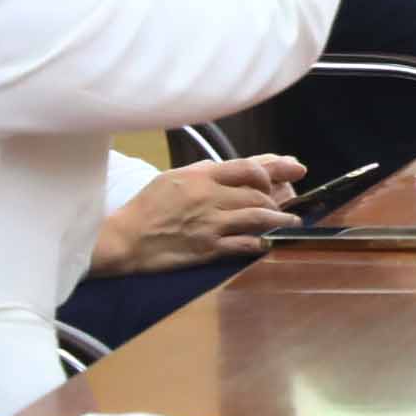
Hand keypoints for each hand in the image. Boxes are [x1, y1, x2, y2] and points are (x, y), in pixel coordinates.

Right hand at [92, 154, 301, 275]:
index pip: (249, 167)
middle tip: (288, 200)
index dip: (273, 169)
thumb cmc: (148, 206)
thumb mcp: (177, 177)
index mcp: (202, 177)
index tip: (289, 170)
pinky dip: (261, 242)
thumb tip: (242, 167)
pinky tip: (270, 242)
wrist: (124, 239)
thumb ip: (210, 171)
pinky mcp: (207, 249)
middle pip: (257, 193)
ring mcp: (210, 224)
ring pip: (257, 217)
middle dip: (278, 197)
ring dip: (280, 219)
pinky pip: (243, 244)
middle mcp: (210, 198)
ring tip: (292, 222)